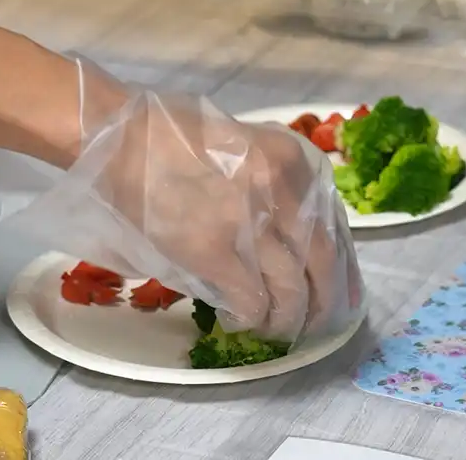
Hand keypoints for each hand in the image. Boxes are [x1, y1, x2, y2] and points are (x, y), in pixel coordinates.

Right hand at [80, 92, 362, 340]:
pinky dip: (253, 319)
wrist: (120, 135)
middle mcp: (284, 190)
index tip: (345, 293)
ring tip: (275, 328)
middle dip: (324, 302)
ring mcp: (251, 223)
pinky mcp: (215, 251)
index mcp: (295, 160)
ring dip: (288, 319)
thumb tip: (296, 241)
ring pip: (292, 291)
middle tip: (315, 322)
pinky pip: (252, 301)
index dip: (343, 269)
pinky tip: (243, 322)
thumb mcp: (248, 146)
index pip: (335, 226)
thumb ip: (277, 187)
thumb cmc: (172, 136)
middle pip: (323, 264)